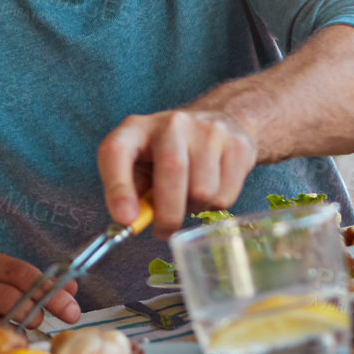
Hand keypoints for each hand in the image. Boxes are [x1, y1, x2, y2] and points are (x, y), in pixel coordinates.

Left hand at [98, 107, 256, 234]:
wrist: (214, 125)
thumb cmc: (164, 156)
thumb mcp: (138, 167)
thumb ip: (130, 194)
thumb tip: (130, 222)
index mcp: (135, 129)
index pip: (117, 151)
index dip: (118, 188)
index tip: (126, 219)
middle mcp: (171, 123)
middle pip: (172, 170)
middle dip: (167, 214)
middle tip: (164, 230)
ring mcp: (208, 130)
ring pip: (202, 191)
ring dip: (193, 210)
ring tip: (187, 200)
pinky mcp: (236, 145)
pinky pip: (225, 196)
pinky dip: (214, 206)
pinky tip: (209, 191)